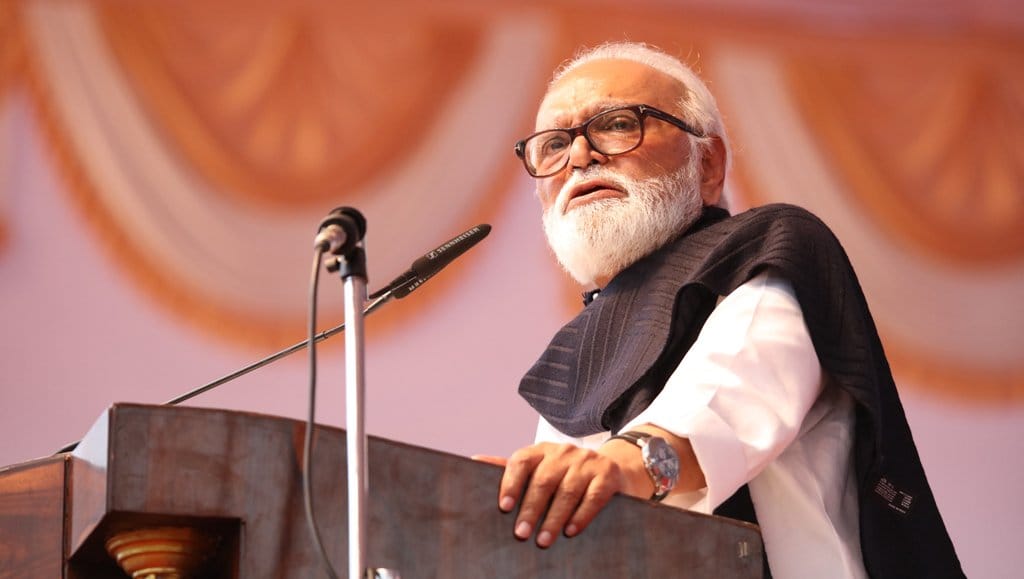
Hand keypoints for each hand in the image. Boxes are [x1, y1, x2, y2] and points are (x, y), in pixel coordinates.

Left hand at [489, 442, 632, 547]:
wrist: (612, 470)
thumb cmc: (565, 474)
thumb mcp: (540, 468)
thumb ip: (511, 469)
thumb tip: (474, 460)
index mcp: (542, 450)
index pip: (522, 461)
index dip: (511, 483)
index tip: (504, 508)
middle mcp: (564, 452)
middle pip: (544, 480)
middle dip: (531, 509)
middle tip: (521, 534)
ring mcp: (587, 461)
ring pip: (567, 491)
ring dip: (554, 518)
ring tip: (543, 541)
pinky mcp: (607, 475)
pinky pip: (593, 496)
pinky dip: (581, 515)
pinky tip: (570, 531)